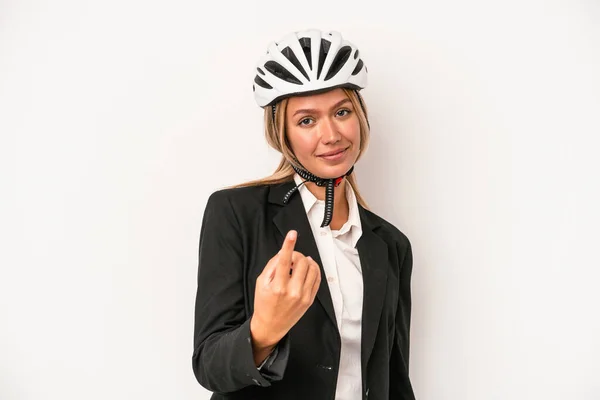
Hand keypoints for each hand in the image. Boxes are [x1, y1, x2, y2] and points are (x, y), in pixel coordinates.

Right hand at [250, 230, 320, 350]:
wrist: (271, 326)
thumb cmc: (264, 303)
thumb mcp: (261, 283)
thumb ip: (272, 266)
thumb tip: (284, 252)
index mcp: (277, 286)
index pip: (285, 261)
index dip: (288, 245)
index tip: (292, 234)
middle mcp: (292, 291)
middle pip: (301, 262)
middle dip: (297, 255)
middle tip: (291, 258)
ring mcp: (303, 296)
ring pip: (312, 269)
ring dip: (306, 261)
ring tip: (299, 263)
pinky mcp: (310, 300)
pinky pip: (317, 278)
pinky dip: (314, 269)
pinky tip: (308, 268)